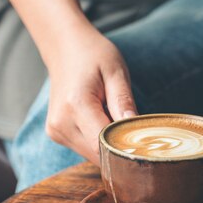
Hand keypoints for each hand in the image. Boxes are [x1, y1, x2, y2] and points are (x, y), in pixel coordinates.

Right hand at [44, 27, 136, 164]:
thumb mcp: (116, 72)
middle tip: (139, 134)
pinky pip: (85, 148)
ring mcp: (56, 130)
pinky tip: (106, 122)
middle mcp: (61, 122)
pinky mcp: (57, 133)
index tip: (146, 145)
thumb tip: (135, 130)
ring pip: (92, 155)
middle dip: (120, 149)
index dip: (127, 149)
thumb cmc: (94, 55)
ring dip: (110, 147)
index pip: (104, 145)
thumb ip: (124, 101)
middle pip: (98, 154)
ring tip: (119, 122)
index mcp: (76, 105)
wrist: (64, 47)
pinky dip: (99, 142)